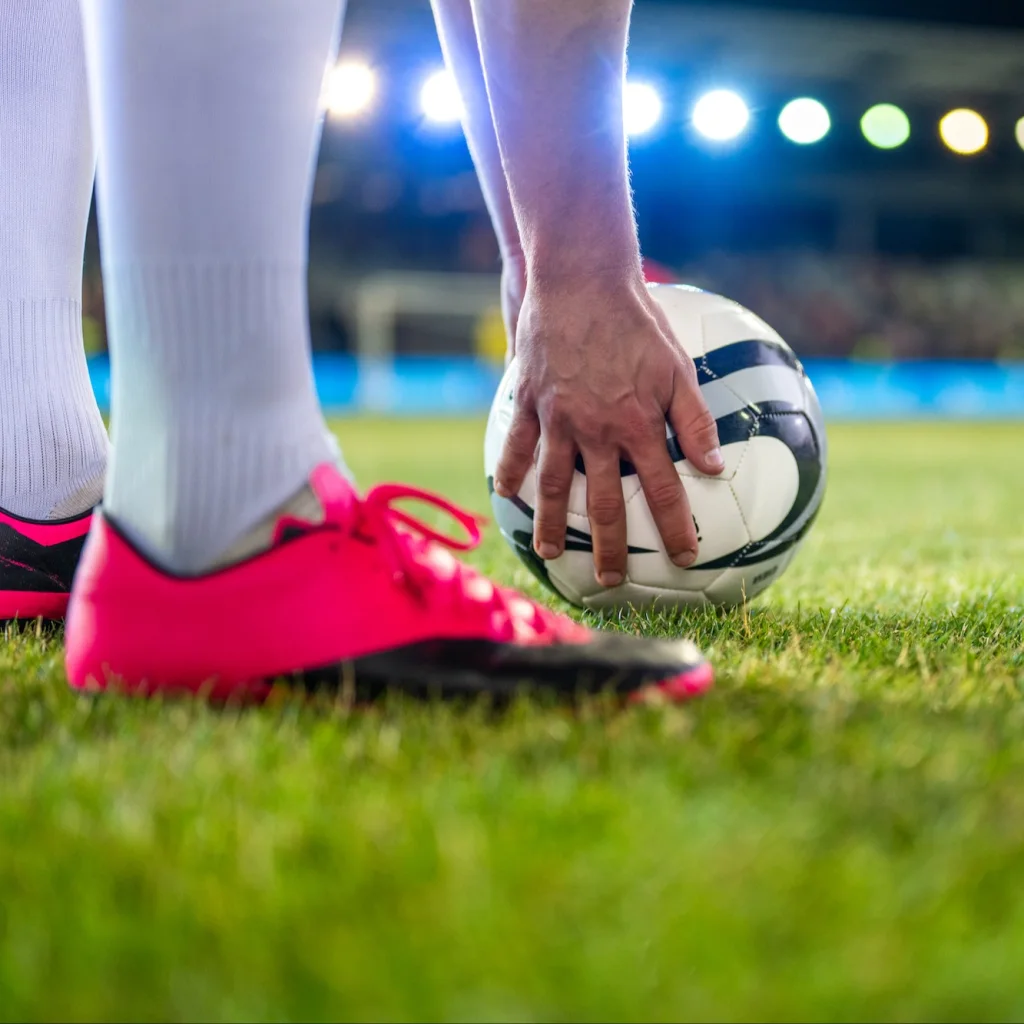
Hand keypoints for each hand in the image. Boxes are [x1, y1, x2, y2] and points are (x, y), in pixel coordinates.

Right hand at [493, 273, 723, 586]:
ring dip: (553, 524)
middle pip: (603, 504)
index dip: (676, 527)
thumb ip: (695, 420)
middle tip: (611, 581)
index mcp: (637, 426)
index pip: (662, 490)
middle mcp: (596, 433)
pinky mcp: (529, 402)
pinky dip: (511, 471)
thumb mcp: (677, 367)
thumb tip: (714, 467)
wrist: (582, 281)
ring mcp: (557, 420)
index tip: (686, 558)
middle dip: (611, 548)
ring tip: (552, 554)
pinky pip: (516, 444)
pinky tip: (507, 495)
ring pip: (553, 485)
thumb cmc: (637, 320)